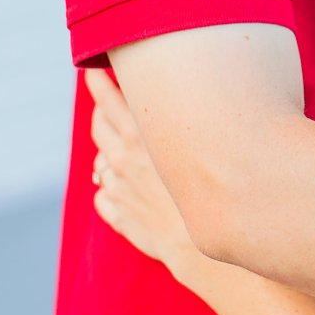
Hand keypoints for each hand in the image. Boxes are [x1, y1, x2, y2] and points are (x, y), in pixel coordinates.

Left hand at [85, 69, 198, 273]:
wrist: (210, 246)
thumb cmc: (220, 183)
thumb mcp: (198, 138)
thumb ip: (179, 113)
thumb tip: (173, 93)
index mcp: (138, 133)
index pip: (105, 95)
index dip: (97, 79)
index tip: (94, 68)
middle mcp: (122, 157)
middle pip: (99, 124)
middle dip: (101, 109)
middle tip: (109, 100)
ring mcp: (118, 188)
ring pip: (100, 162)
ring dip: (109, 152)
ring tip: (125, 147)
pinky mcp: (121, 214)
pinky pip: (104, 196)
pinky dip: (110, 189)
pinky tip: (125, 187)